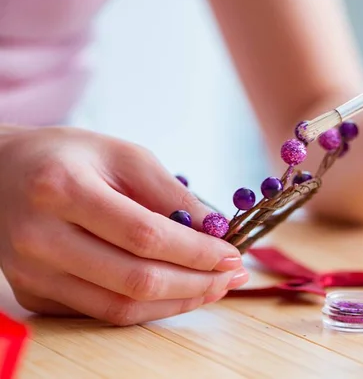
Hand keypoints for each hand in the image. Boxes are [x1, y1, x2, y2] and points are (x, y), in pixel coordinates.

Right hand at [0, 127, 247, 324]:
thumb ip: (170, 193)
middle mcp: (39, 238)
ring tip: (212, 288)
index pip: (144, 235)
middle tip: (230, 277)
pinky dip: (146, 308)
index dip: (196, 251)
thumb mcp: (123, 155)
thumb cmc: (68, 157)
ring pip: (119, 308)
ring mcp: (31, 273)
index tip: (232, 255)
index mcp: (62, 189)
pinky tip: (175, 292)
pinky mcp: (33, 294)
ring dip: (176, 303)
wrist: (0, 173)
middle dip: (195, 284)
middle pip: (134, 280)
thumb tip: (216, 231)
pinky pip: (100, 313)